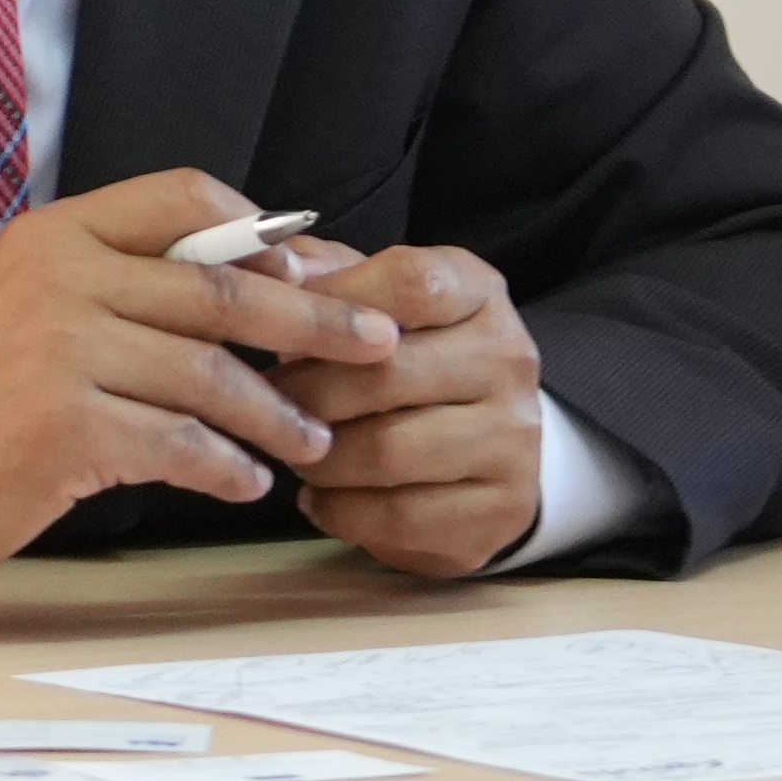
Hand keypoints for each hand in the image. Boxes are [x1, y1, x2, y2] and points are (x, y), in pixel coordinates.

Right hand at [0, 170, 411, 596]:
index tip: (318, 274)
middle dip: (313, 323)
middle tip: (376, 350)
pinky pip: (178, 441)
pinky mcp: (64, 429)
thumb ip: (113, 283)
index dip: (264, 234)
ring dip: (277, 415)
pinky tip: (246, 483)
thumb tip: (241, 282)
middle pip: (221, 290)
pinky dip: (225, 465)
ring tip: (314, 444)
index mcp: (54, 234)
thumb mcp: (24, 306)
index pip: (184, 197)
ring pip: (210, 374)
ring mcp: (60, 351)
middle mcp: (59, 278)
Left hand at [289, 241, 550, 576]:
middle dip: (307, 394)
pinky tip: (321, 499)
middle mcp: (508, 359)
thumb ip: (324, 275)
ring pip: (387, 451)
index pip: (410, 282)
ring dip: (320, 459)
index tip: (282, 329)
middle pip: (385, 373)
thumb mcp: (377, 302)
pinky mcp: (500, 510)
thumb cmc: (411, 361)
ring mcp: (514, 439)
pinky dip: (340, 512)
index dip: (333, 306)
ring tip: (298, 453)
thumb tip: (267, 264)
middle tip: (268, 407)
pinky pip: (399, 516)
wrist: (488, 445)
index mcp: (478, 293)